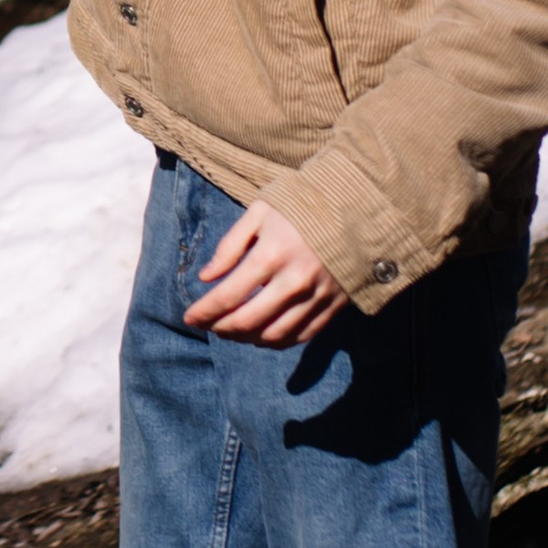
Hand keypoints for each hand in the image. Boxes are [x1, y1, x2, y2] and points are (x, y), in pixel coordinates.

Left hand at [182, 202, 348, 346]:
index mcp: (271, 254)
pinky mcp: (333, 307)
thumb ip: (230, 246)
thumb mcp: (260, 212)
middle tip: (207, 326)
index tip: (189, 317)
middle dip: (220, 328)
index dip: (204, 312)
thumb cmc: (302, 206)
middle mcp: (294, 282)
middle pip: (248, 322)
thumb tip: (205, 278)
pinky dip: (276, 341)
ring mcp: (316, 297)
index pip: (228, 296)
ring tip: (231, 331)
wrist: (358, 207)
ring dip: (246, 339)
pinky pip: (301, 337)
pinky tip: (261, 335)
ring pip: (273, 336)